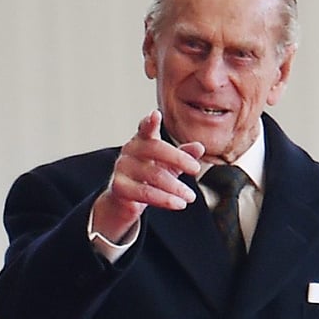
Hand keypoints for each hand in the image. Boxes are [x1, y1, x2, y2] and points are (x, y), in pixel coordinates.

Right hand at [91, 110, 203, 242]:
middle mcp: (129, 150)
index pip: (145, 128)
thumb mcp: (169, 165)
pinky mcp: (119, 187)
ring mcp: (122, 168)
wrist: (124, 201)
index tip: (156, 115)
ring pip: (153, 174)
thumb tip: (199, 147)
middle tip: (196, 169)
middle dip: (179, 158)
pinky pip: (146, 193)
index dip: (150, 122)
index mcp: (142, 140)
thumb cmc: (148, 177)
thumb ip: (184, 155)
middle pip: (155, 148)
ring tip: (190, 196)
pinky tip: (179, 204)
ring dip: (176, 187)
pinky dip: (165, 200)